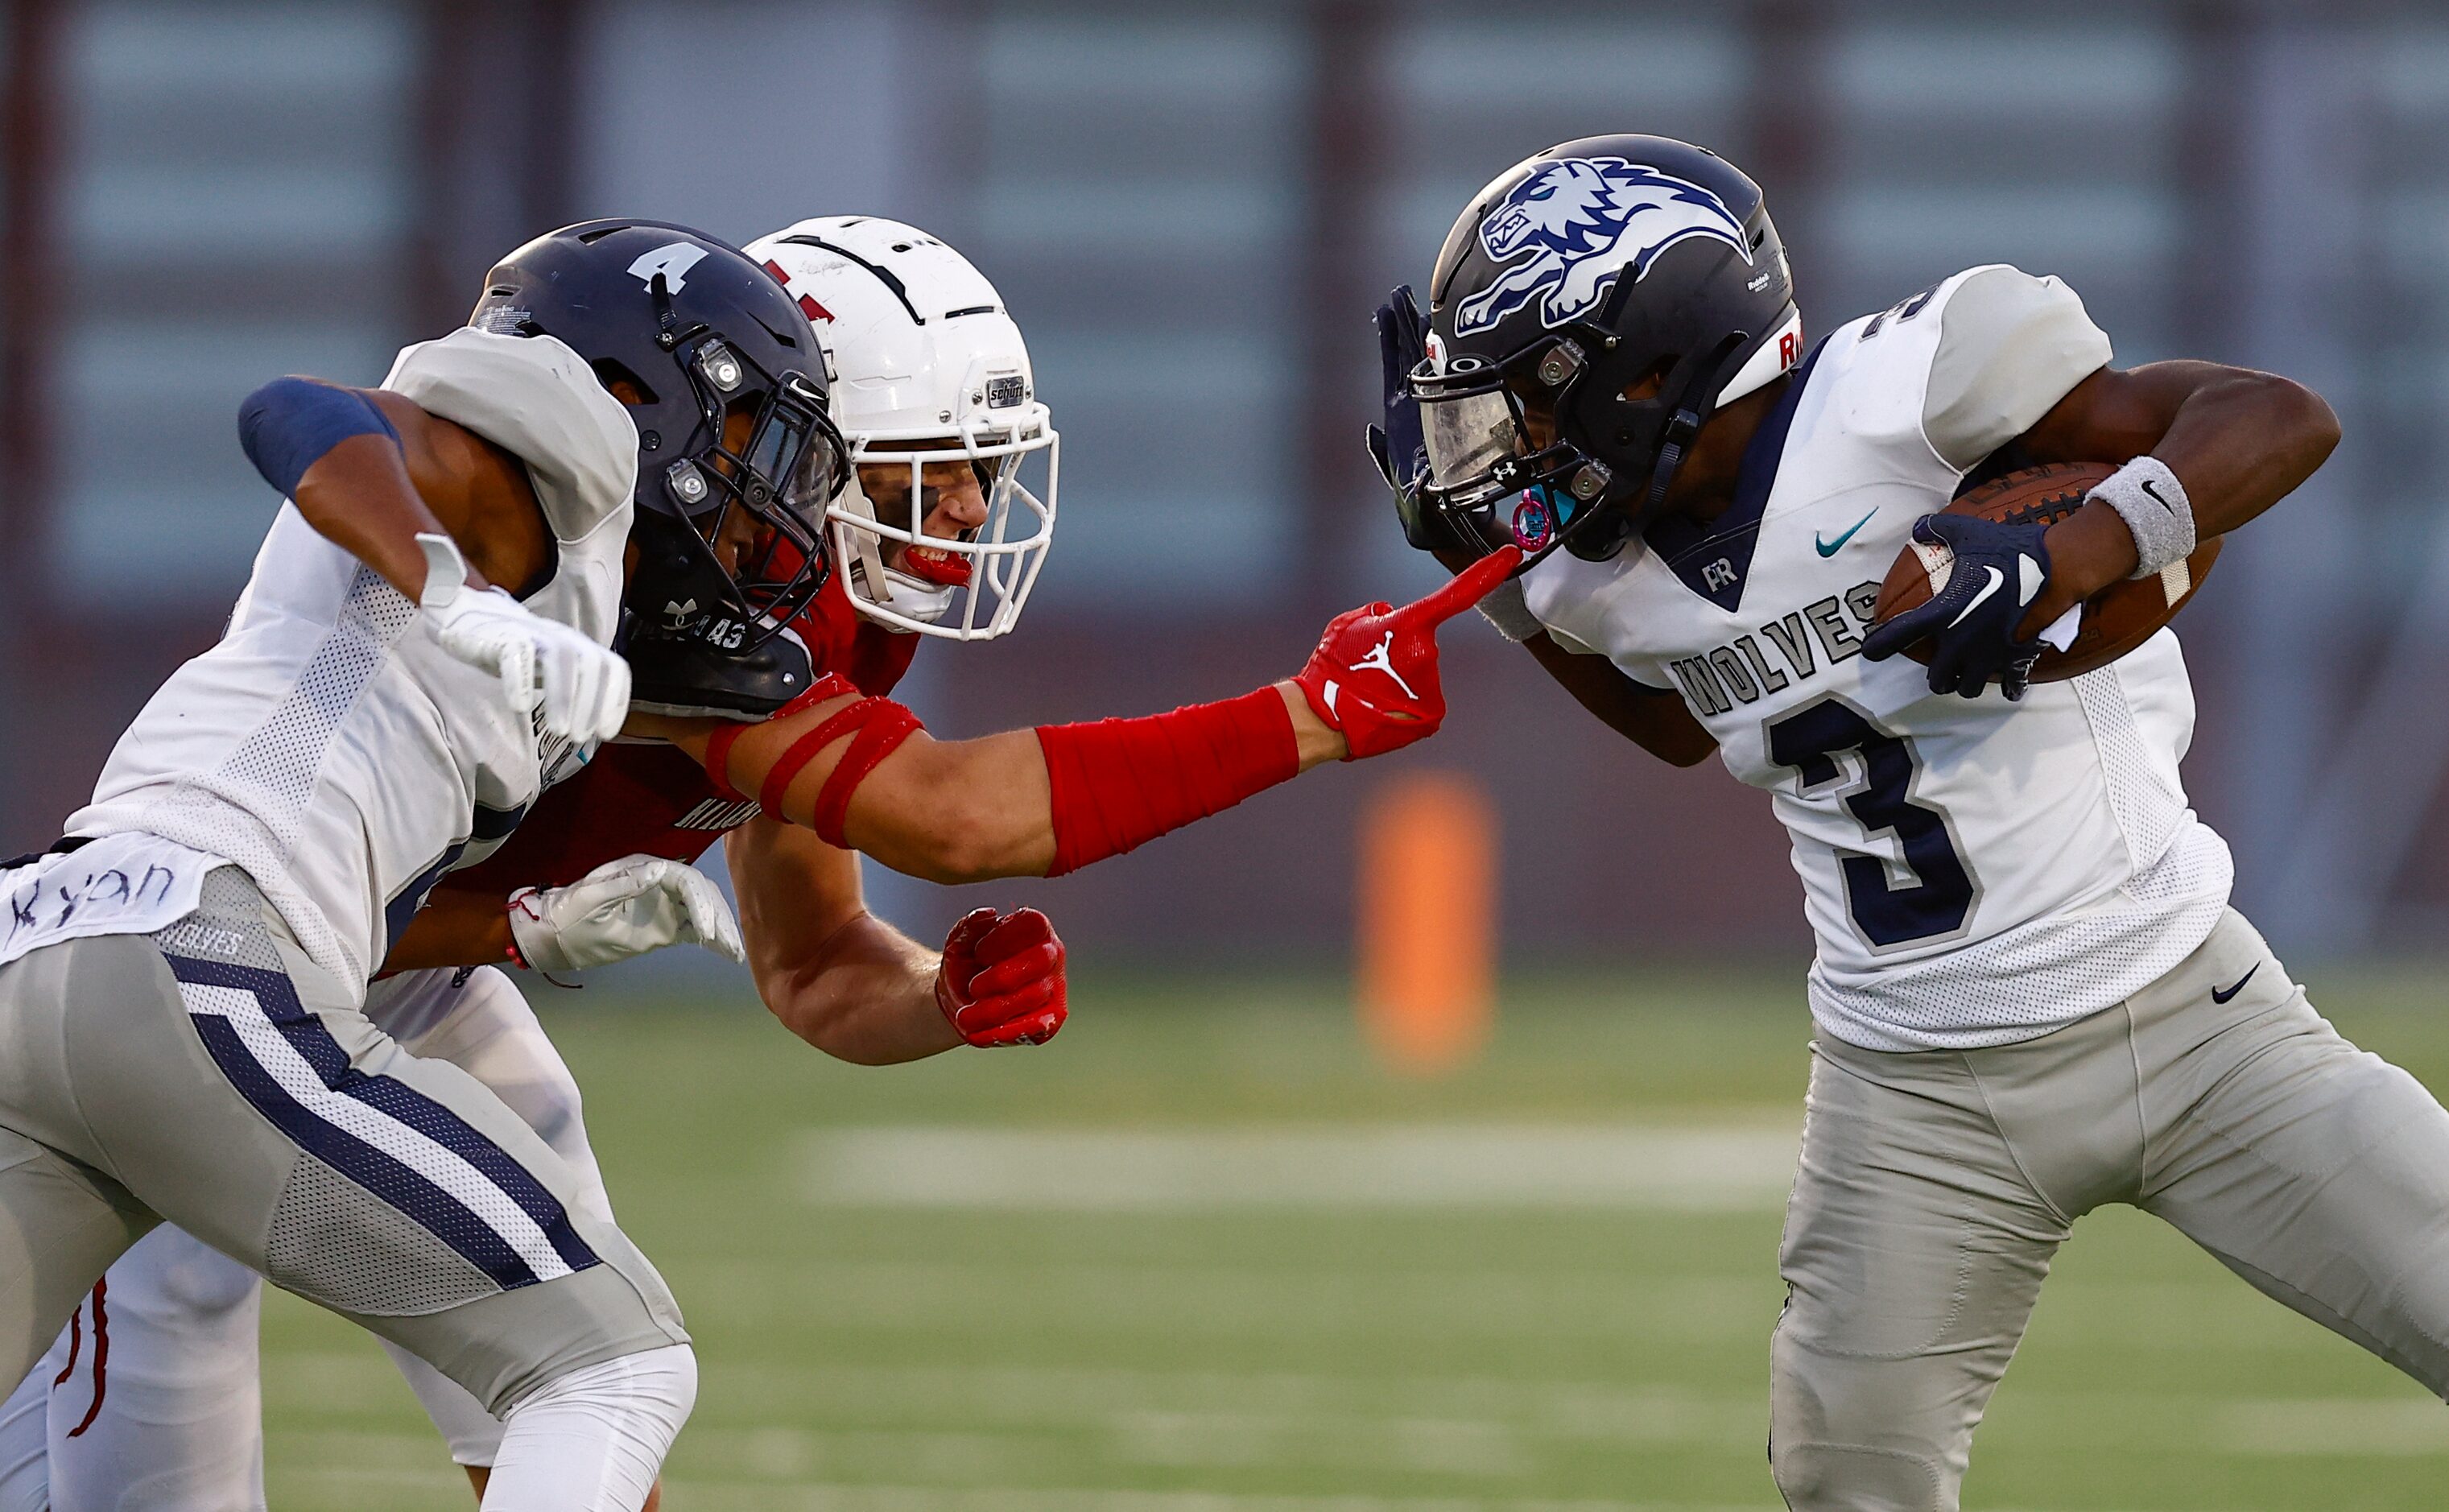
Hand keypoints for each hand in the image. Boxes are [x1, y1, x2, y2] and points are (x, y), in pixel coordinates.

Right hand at [417, 533, 628, 743]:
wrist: (473, 623)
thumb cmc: (521, 656)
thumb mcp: (552, 674)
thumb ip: (574, 694)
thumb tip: (592, 733)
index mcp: (581, 648)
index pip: (613, 668)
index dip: (615, 700)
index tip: (605, 734)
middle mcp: (564, 638)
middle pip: (591, 663)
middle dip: (590, 704)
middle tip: (579, 738)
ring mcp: (534, 634)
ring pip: (559, 657)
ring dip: (563, 697)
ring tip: (558, 730)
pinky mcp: (503, 636)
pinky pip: (517, 654)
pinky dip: (521, 681)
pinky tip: (520, 707)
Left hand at [506, 855, 744, 973]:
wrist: (554, 937)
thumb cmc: (568, 917)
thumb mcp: (591, 899)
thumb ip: (625, 884)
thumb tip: (660, 872)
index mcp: (642, 871)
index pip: (683, 879)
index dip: (699, 901)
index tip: (703, 930)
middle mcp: (658, 883)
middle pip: (700, 893)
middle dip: (717, 915)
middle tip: (726, 943)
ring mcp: (663, 906)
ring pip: (703, 910)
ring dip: (720, 927)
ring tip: (734, 951)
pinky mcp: (664, 926)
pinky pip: (694, 930)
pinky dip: (712, 939)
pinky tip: (727, 951)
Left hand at [936, 907, 1065, 1046]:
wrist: (960, 1001)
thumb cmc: (966, 964)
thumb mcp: (960, 941)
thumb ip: (970, 925)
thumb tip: (987, 914)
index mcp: (1034, 929)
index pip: (1034, 924)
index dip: (1006, 938)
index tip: (979, 953)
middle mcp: (1051, 955)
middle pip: (1039, 961)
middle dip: (1002, 977)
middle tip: (973, 988)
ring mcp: (1054, 987)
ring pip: (1033, 997)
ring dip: (994, 1009)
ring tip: (964, 1017)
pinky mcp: (1051, 1019)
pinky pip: (1036, 1027)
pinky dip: (1005, 1032)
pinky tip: (978, 1033)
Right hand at [1292, 546, 1520, 757]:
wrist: (1322, 719)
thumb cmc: (1332, 669)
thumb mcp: (1348, 624)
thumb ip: (1377, 615)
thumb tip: (1390, 617)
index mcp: (1411, 625)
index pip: (1458, 593)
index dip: (1488, 572)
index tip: (1511, 556)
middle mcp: (1428, 653)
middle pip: (1421, 645)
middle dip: (1400, 653)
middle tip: (1369, 667)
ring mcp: (1433, 686)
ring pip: (1419, 675)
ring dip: (1400, 680)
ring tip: (1370, 690)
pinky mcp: (1433, 715)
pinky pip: (1421, 701)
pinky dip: (1404, 704)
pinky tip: (1381, 707)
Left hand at [1367, 285, 1456, 553]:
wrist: (1449, 528)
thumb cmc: (1428, 514)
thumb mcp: (1408, 491)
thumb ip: (1391, 464)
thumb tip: (1376, 435)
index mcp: (1400, 422)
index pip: (1395, 371)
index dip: (1392, 341)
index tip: (1388, 310)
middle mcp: (1412, 412)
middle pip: (1404, 359)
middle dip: (1401, 326)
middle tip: (1398, 292)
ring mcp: (1428, 412)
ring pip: (1420, 365)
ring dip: (1414, 333)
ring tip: (1409, 301)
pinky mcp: (1445, 418)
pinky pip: (1440, 381)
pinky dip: (1437, 356)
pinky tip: (1436, 336)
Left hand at [1861, 514, 2052, 699]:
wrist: (2058, 568)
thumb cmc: (2010, 551)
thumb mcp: (1968, 533)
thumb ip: (1938, 530)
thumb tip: (1920, 528)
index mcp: (1943, 614)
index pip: (1898, 636)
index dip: (1879, 646)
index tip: (1871, 651)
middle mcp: (1961, 642)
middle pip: (1937, 678)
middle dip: (1936, 676)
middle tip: (1938, 667)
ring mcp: (1989, 655)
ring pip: (1968, 688)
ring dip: (1964, 683)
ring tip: (1965, 675)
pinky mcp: (2018, 659)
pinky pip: (2011, 686)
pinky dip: (2008, 688)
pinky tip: (2007, 688)